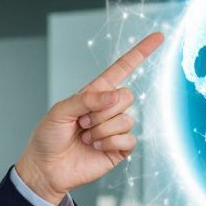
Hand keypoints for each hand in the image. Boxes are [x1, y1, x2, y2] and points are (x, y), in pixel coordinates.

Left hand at [14, 31, 164, 203]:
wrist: (46, 168)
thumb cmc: (48, 137)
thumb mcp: (60, 111)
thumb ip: (87, 99)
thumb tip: (115, 96)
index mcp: (95, 93)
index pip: (123, 68)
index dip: (141, 52)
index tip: (159, 37)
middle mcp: (108, 108)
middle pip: (127, 95)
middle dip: (102, 110)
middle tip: (82, 122)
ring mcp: (115, 128)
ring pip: (126, 119)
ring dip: (101, 130)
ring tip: (84, 137)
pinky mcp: (120, 149)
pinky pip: (129, 140)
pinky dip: (109, 143)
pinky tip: (94, 147)